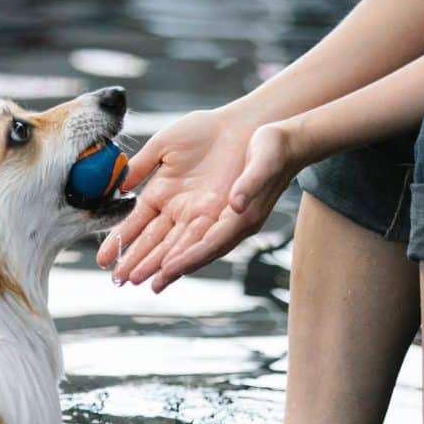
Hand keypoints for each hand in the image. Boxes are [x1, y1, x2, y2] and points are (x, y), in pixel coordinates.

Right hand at [96, 108, 255, 287]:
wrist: (241, 125)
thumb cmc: (204, 130)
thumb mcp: (164, 145)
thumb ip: (140, 165)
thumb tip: (118, 186)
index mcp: (160, 193)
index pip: (135, 223)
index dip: (119, 241)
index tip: (103, 259)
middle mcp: (178, 210)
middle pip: (152, 242)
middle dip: (134, 261)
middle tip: (117, 279)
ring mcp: (198, 216)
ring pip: (174, 246)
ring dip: (156, 264)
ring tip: (139, 280)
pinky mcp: (221, 217)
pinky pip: (201, 240)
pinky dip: (186, 255)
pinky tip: (170, 268)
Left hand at [154, 122, 302, 289]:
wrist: (284, 139)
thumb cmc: (277, 148)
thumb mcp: (265, 161)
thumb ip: (251, 184)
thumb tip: (236, 205)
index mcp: (244, 217)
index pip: (211, 245)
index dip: (188, 258)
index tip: (166, 269)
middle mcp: (232, 224)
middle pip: (195, 252)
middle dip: (169, 269)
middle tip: (143, 283)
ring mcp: (223, 219)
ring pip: (189, 245)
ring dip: (164, 260)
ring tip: (140, 273)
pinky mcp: (216, 210)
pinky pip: (189, 231)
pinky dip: (171, 243)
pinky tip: (154, 249)